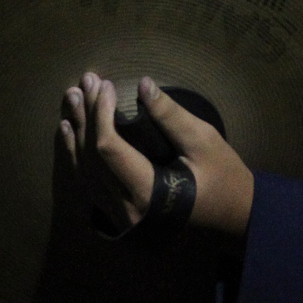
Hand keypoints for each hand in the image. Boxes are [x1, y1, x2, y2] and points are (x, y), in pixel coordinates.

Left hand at [59, 74, 254, 242]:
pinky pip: (89, 185)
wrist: (233, 216)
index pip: (109, 148)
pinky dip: (77, 157)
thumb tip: (143, 84)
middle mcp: (127, 211)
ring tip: (71, 103)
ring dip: (75, 135)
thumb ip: (170, 115)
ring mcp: (120, 219)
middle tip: (82, 84)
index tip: (107, 85)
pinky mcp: (120, 217)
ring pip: (84, 173)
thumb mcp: (203, 141)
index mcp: (148, 193)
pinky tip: (69, 135)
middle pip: (91, 158)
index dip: (102, 112)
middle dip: (85, 117)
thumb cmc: (223, 177)